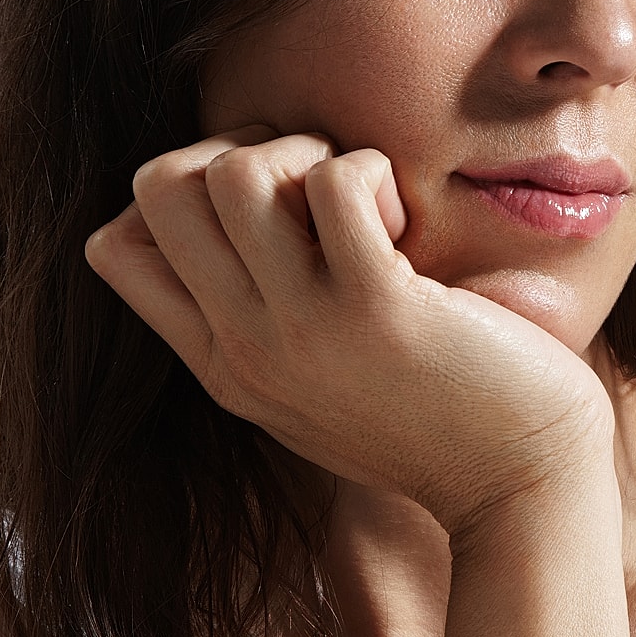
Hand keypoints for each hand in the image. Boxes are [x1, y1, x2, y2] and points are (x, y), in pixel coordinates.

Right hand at [85, 126, 615, 533]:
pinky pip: (336, 183)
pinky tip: (402, 222)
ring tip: (362, 207)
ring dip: (305, 154)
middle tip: (310, 188)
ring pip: (233, 173)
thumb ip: (262, 320)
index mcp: (221, 365)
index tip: (264, 210)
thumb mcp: (315, 385)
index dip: (183, 193)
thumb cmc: (437, 419)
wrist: (521, 488)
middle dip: (237, 148)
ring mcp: (303, 329)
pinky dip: (368, 172)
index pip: (114, 247)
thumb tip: (229, 199)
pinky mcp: (377, 307)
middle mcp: (244, 349)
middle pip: (160, 187)